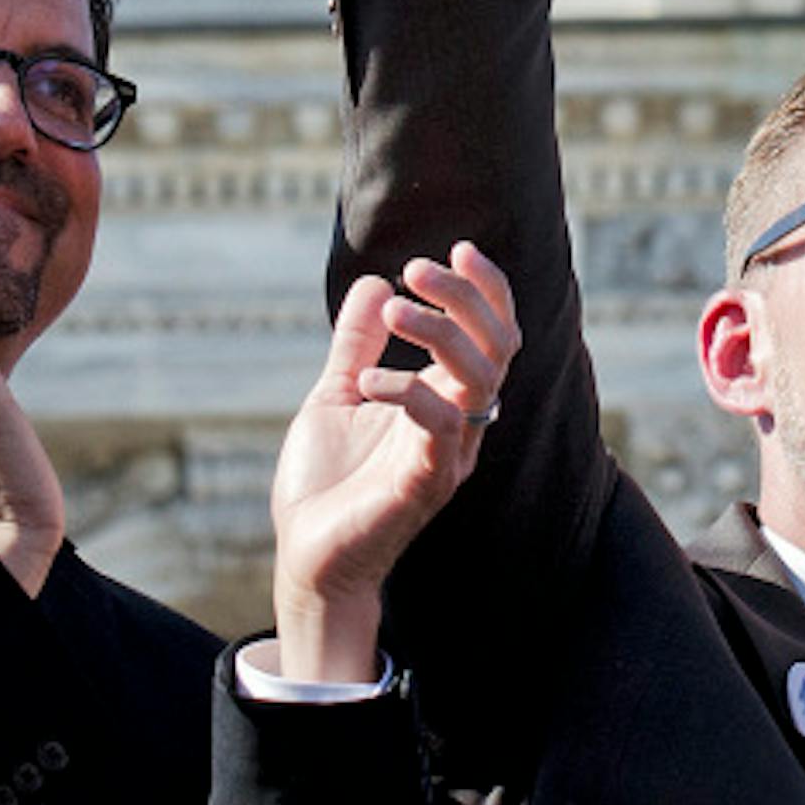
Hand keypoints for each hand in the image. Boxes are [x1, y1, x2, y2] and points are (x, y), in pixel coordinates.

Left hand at [269, 242, 519, 681]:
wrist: (306, 557)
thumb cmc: (328, 481)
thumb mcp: (338, 392)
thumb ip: (357, 340)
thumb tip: (374, 281)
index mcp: (448, 399)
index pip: (493, 334)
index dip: (486, 289)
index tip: (456, 248)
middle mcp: (460, 424)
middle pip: (498, 346)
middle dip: (465, 297)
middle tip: (418, 268)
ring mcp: (447, 456)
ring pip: (480, 379)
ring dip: (440, 333)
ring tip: (394, 310)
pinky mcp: (424, 486)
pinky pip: (441, 428)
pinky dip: (409, 392)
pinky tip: (367, 382)